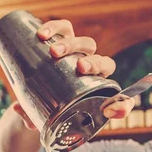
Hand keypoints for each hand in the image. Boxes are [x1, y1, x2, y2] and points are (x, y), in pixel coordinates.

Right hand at [11, 19, 133, 129]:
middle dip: (95, 63)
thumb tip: (30, 124)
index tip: (110, 110)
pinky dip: (55, 28)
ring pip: (86, 43)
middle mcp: (90, 70)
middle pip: (104, 62)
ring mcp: (77, 52)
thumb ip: (39, 121)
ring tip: (54, 51)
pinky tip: (42, 34)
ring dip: (73, 45)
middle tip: (80, 67)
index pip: (117, 97)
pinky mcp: (61, 37)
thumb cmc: (42, 106)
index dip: (122, 104)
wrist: (30, 85)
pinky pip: (64, 28)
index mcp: (94, 92)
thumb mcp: (43, 118)